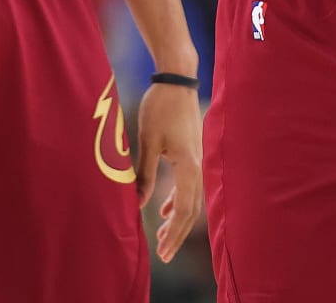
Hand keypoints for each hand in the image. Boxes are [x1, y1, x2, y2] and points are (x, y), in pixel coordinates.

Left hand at [135, 81, 203, 262]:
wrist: (176, 80)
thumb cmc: (160, 107)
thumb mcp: (148, 140)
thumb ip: (144, 173)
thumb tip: (138, 203)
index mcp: (188, 166)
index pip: (184, 209)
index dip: (173, 232)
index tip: (163, 251)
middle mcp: (196, 166)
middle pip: (190, 209)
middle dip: (176, 233)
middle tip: (164, 254)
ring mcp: (195, 159)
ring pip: (189, 198)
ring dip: (176, 219)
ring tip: (162, 237)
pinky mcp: (189, 153)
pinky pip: (186, 185)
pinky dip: (176, 200)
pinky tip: (163, 210)